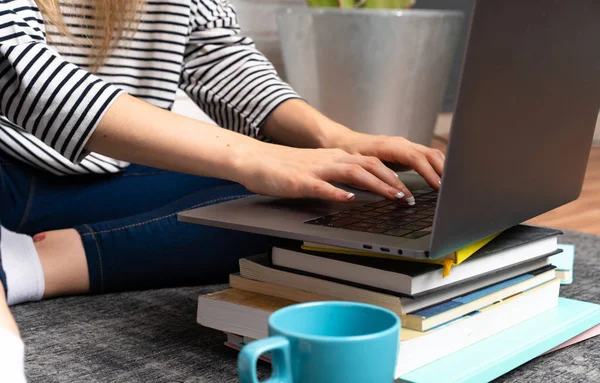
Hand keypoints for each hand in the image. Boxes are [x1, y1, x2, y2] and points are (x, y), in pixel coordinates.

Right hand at [236, 143, 409, 202]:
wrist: (253, 159)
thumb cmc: (283, 168)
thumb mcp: (316, 170)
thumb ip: (336, 178)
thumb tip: (355, 192)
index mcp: (334, 158)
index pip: (371, 163)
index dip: (392, 176)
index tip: (407, 191)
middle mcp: (329, 160)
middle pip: (369, 165)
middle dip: (392, 181)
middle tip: (408, 198)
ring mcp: (315, 169)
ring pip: (352, 172)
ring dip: (376, 185)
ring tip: (392, 196)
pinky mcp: (299, 180)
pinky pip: (321, 186)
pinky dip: (337, 192)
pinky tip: (348, 199)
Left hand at [334, 130, 444, 195]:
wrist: (345, 141)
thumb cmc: (350, 154)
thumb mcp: (359, 167)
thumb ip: (376, 177)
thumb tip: (395, 190)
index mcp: (389, 146)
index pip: (416, 158)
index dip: (429, 172)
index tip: (438, 186)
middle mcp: (401, 143)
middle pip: (430, 154)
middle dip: (442, 170)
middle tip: (451, 189)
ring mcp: (406, 145)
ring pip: (431, 153)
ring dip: (443, 168)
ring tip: (451, 186)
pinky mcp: (407, 150)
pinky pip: (427, 156)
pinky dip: (437, 166)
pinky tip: (442, 178)